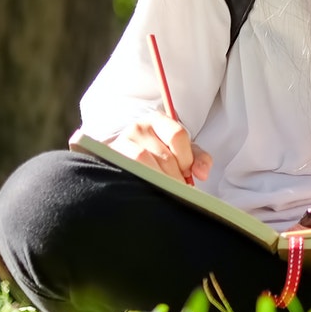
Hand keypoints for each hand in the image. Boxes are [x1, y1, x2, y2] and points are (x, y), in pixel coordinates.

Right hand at [86, 116, 211, 182]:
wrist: (122, 158)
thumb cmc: (157, 153)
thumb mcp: (181, 151)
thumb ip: (198, 158)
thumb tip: (202, 174)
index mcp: (158, 120)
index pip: (177, 135)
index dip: (186, 158)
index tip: (187, 172)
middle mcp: (138, 127)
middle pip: (163, 154)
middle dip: (175, 176)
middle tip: (179, 189)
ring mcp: (120, 142)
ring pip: (144, 162)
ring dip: (159, 180)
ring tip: (165, 191)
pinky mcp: (108, 157)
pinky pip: (127, 170)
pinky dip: (141, 181)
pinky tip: (148, 189)